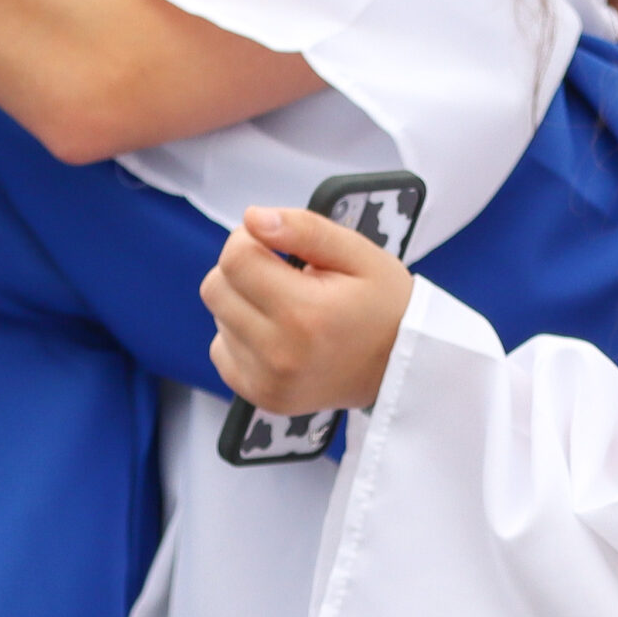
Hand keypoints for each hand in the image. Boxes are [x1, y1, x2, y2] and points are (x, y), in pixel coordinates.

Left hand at [203, 206, 414, 414]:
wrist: (402, 366)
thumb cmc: (384, 305)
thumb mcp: (359, 253)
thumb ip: (305, 229)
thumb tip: (252, 218)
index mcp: (304, 313)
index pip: (234, 258)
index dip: (249, 239)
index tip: (276, 245)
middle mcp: (279, 354)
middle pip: (215, 287)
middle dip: (243, 269)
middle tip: (283, 274)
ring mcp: (267, 381)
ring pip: (217, 317)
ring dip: (242, 303)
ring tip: (287, 306)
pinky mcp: (262, 397)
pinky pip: (220, 351)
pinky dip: (240, 336)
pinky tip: (276, 332)